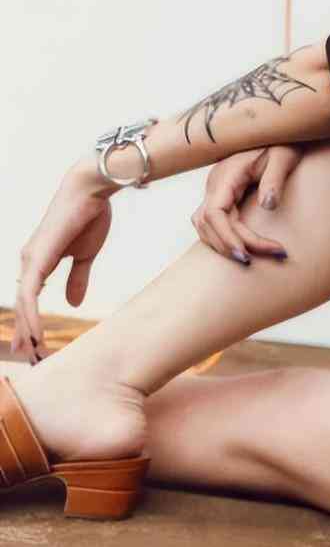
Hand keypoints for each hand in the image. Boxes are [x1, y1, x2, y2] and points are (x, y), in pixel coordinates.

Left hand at [13, 165, 115, 356]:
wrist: (91, 191)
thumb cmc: (90, 217)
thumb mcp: (84, 255)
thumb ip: (77, 278)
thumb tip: (72, 304)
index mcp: (39, 260)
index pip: (30, 297)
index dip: (30, 320)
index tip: (34, 342)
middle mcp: (29, 260)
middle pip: (22, 303)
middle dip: (23, 330)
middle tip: (26, 355)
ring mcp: (30, 259)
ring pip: (23, 302)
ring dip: (26, 328)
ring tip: (31, 350)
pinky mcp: (37, 259)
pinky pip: (30, 294)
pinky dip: (32, 315)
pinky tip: (35, 332)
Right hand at [191, 145, 301, 262]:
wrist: (281, 132)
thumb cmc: (284, 142)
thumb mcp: (284, 157)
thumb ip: (274, 180)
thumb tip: (267, 205)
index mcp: (227, 174)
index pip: (214, 213)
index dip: (227, 237)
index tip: (248, 254)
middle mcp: (216, 183)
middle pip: (208, 224)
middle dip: (229, 246)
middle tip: (256, 263)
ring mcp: (217, 188)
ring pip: (206, 225)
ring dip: (225, 244)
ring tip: (253, 258)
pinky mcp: (224, 193)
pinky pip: (215, 221)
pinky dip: (225, 236)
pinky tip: (245, 246)